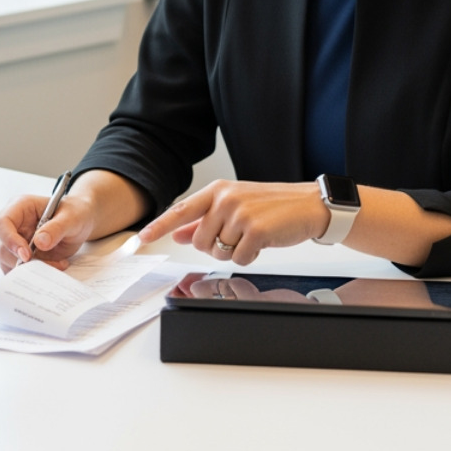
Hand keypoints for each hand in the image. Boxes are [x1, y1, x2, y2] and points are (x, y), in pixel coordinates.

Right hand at [0, 193, 97, 271]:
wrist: (80, 222)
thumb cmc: (74, 213)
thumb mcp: (71, 217)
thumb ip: (56, 228)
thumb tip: (39, 243)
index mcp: (19, 207)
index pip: (2, 224)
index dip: (9, 240)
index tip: (26, 255)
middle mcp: (13, 225)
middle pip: (3, 247)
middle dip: (24, 261)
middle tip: (50, 265)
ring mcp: (15, 241)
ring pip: (9, 262)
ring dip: (31, 269)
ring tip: (58, 264)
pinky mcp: (21, 256)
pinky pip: (18, 270)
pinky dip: (33, 274)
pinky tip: (54, 267)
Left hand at [136, 179, 328, 265]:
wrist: (310, 205)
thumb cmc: (272, 207)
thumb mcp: (234, 206)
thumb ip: (204, 220)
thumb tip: (180, 235)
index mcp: (217, 191)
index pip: (179, 211)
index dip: (158, 227)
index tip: (140, 240)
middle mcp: (224, 199)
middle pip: (199, 241)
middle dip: (215, 247)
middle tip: (237, 237)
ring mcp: (239, 214)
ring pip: (218, 252)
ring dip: (235, 252)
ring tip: (253, 236)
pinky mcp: (255, 230)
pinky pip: (239, 259)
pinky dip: (250, 257)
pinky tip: (263, 242)